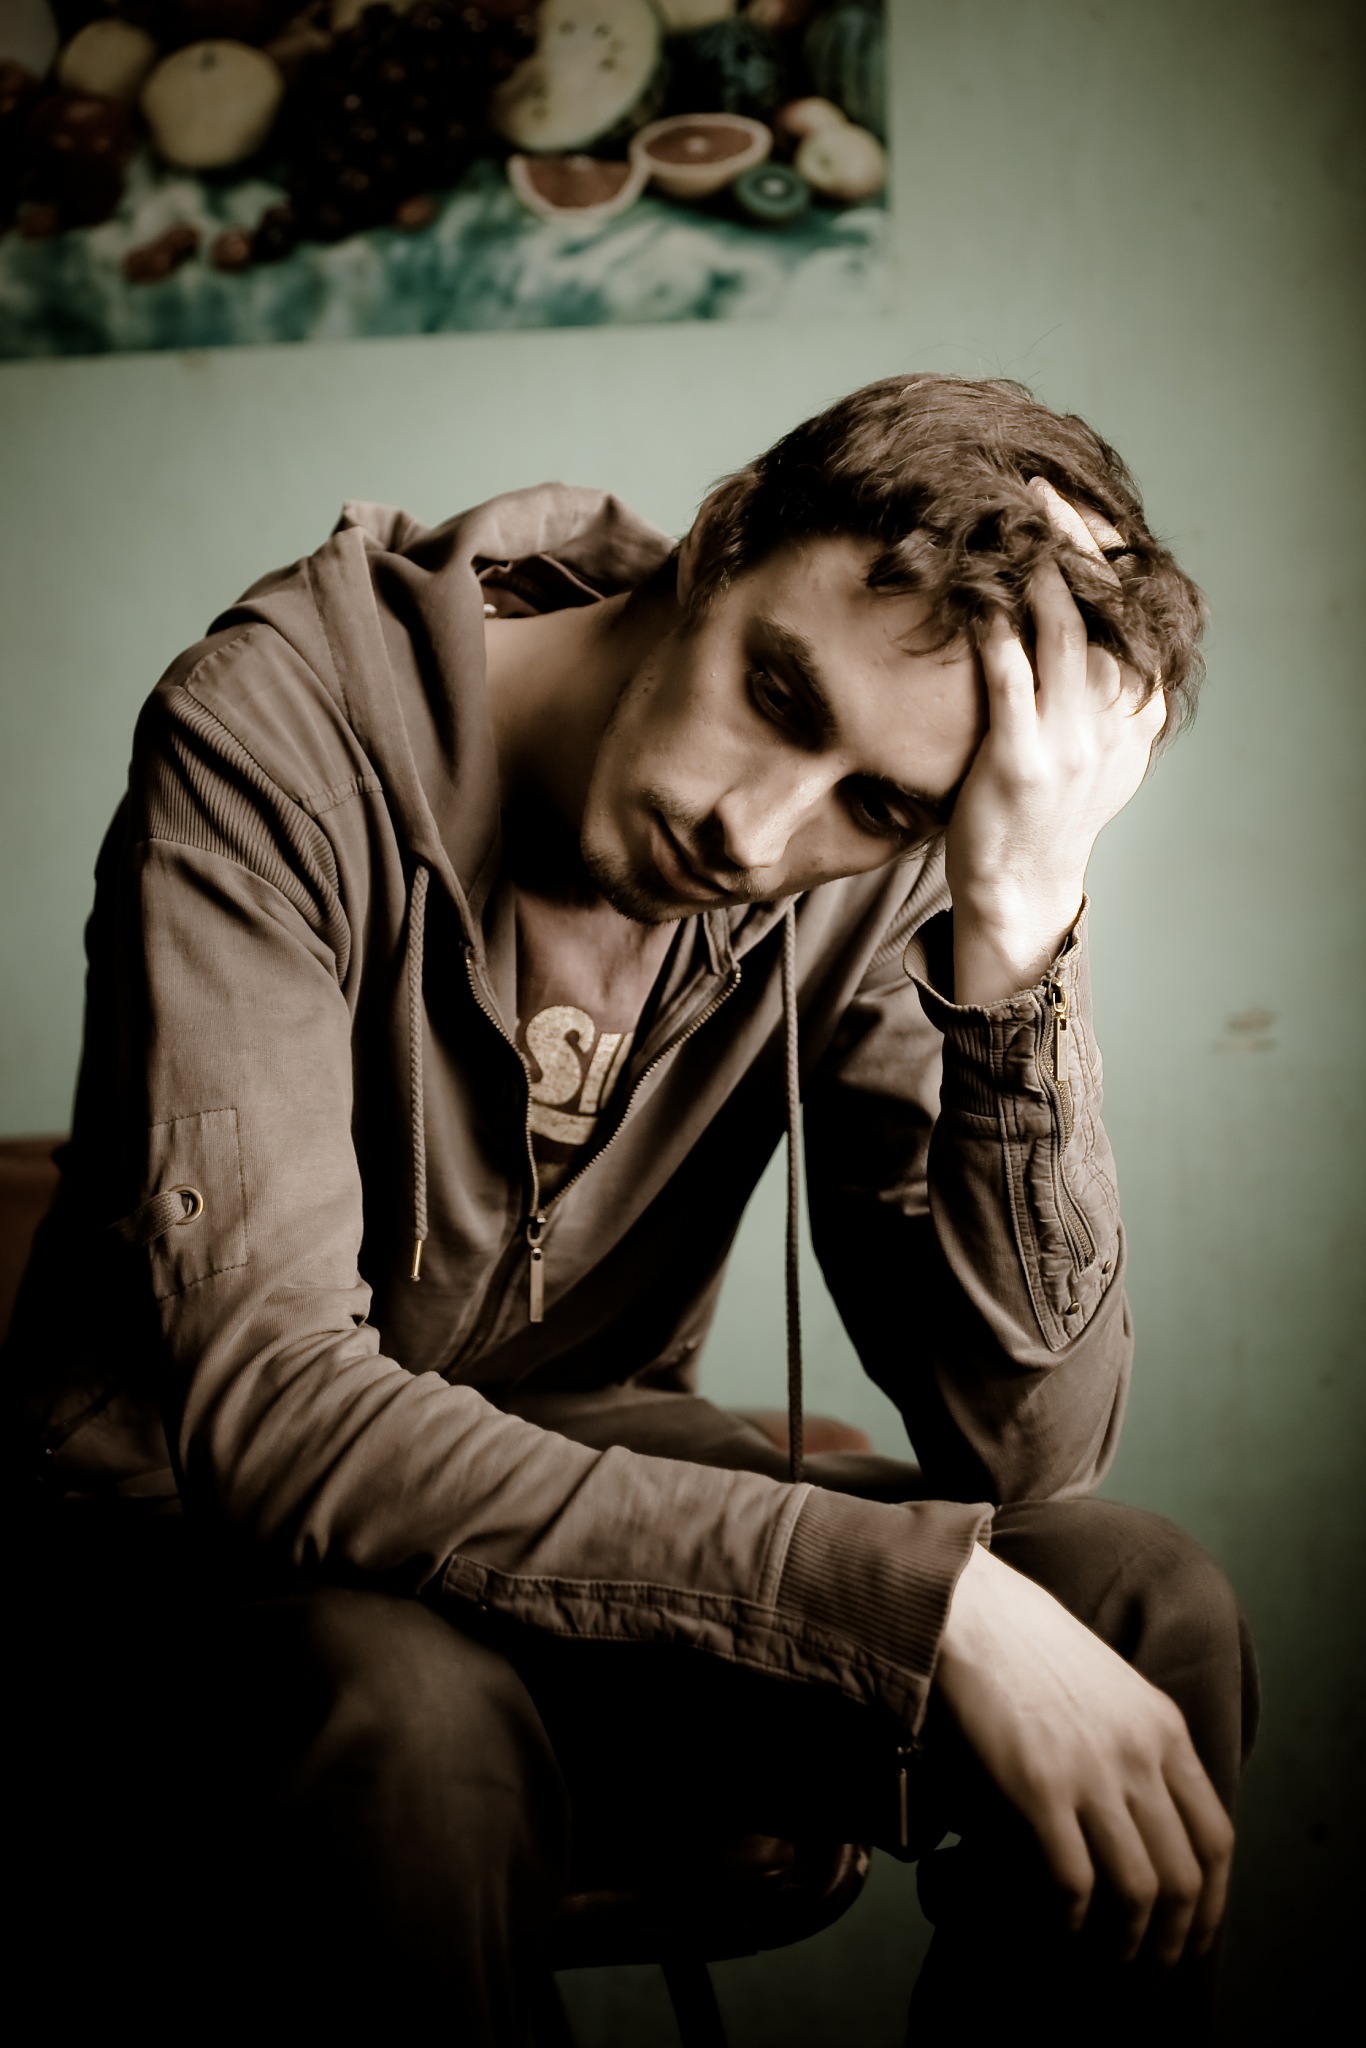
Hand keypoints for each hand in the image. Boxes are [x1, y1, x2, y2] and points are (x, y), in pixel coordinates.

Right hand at [934, 1543, 1234, 1965]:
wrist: (963, 1604)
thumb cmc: (1021, 1644)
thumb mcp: (1105, 1687)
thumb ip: (1131, 1748)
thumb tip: (1130, 1830)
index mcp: (1163, 1728)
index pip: (1216, 1840)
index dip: (1209, 1906)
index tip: (1188, 1940)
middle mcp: (1140, 1753)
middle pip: (1183, 1878)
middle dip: (1169, 1943)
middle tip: (1144, 1975)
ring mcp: (1091, 1771)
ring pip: (1137, 1892)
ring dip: (1122, 1946)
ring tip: (1099, 1967)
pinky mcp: (1038, 1787)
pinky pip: (1073, 1884)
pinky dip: (1067, 1924)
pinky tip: (1052, 1931)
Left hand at [946, 481, 1165, 1003]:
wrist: (1020, 889)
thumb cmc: (1039, 813)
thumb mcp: (1089, 752)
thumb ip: (1093, 695)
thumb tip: (1078, 631)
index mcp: (1135, 715)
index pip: (1134, 612)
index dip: (1109, 555)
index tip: (1079, 508)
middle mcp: (1113, 722)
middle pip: (1103, 606)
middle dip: (1073, 540)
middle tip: (1041, 490)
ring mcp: (1070, 741)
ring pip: (1063, 628)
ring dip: (1036, 566)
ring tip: (1010, 519)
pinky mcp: (1021, 759)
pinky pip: (1008, 673)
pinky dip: (993, 624)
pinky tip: (974, 589)